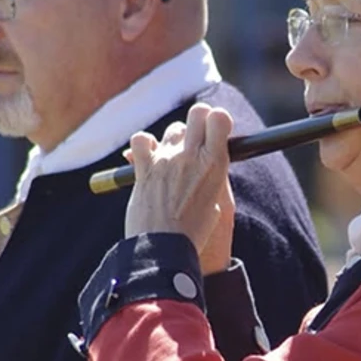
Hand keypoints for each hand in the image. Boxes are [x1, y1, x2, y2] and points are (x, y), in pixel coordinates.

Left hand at [123, 104, 234, 265]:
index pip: (219, 118)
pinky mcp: (144, 168)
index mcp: (215, 165)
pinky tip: (148, 157)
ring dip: (175, 140)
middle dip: (200, 119)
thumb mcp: (217, 201)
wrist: (165, 248)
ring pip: (172, 130)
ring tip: (174, 161)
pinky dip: (144, 145)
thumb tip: (210, 152)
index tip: (216, 130)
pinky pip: (140, 140)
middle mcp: (191, 156)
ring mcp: (166, 160)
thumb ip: (213, 173)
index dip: (218, 120)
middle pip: (198, 113)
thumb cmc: (196, 230)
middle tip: (198, 137)